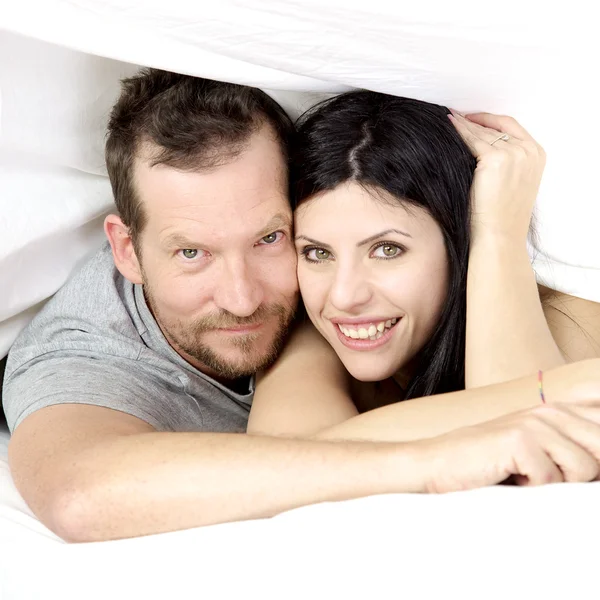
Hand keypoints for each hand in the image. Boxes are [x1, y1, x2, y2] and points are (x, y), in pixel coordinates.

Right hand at [420, 403, 599, 492]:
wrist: (437, 466)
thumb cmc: (488, 468)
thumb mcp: (539, 457)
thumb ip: (575, 453)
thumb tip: (599, 466)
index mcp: (559, 412)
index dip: (595, 455)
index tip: (570, 468)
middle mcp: (551, 411)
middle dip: (582, 476)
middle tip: (546, 477)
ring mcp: (535, 422)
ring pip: (585, 468)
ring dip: (556, 485)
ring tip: (526, 478)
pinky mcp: (519, 439)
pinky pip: (553, 480)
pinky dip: (531, 490)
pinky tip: (509, 479)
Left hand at [448, 111, 545, 242]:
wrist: (499, 235)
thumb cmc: (501, 217)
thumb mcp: (513, 183)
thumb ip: (508, 162)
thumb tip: (481, 147)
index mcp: (537, 155)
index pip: (511, 126)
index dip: (490, 120)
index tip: (473, 117)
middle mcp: (528, 150)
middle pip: (495, 128)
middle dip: (474, 122)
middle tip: (455, 115)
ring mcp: (513, 153)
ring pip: (483, 133)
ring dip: (464, 124)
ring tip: (449, 119)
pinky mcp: (495, 159)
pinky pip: (471, 139)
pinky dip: (458, 130)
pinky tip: (448, 125)